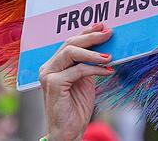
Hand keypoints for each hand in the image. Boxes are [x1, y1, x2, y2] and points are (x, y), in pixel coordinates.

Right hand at [39, 23, 113, 140]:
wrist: (69, 131)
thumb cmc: (77, 106)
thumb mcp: (86, 79)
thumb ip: (89, 63)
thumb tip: (106, 46)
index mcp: (54, 64)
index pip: (70, 42)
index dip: (86, 32)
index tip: (102, 26)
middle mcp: (48, 67)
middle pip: (70, 43)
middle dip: (92, 37)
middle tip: (109, 34)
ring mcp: (48, 75)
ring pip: (71, 52)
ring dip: (93, 52)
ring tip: (109, 56)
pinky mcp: (53, 84)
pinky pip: (78, 70)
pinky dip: (95, 68)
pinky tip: (108, 71)